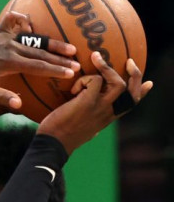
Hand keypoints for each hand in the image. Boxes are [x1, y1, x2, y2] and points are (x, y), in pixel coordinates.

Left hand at [0, 11, 79, 109]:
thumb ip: (1, 97)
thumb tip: (20, 106)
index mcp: (9, 63)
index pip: (38, 67)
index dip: (55, 70)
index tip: (71, 73)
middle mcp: (10, 48)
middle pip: (40, 53)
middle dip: (60, 58)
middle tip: (77, 62)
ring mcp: (4, 38)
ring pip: (33, 40)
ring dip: (51, 43)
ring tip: (68, 46)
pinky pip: (13, 22)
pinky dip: (23, 20)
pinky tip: (31, 23)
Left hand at [37, 52, 152, 153]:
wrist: (53, 144)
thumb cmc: (62, 137)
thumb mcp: (83, 130)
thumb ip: (91, 123)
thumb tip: (93, 127)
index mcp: (107, 118)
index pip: (130, 105)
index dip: (141, 93)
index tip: (149, 83)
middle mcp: (108, 113)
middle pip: (131, 92)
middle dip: (135, 75)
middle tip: (129, 61)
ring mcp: (99, 107)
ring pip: (117, 83)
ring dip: (108, 67)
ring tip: (96, 57)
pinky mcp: (87, 102)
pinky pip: (94, 80)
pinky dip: (84, 79)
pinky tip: (73, 90)